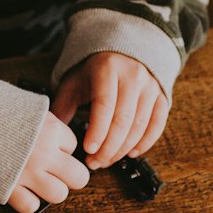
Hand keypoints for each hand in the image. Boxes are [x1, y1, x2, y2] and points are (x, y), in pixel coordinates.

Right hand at [7, 112, 89, 212]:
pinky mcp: (9, 188)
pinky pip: (31, 206)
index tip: (46, 145)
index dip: (60, 147)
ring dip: (50, 190)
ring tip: (37, 182)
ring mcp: (28, 173)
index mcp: (50, 128)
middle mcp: (45, 153)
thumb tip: (45, 132)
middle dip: (69, 175)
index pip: (72, 145)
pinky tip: (18, 189)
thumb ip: (38, 121)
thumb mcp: (20, 104)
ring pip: (59, 194)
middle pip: (79, 176)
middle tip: (55, 171)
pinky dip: (26, 201)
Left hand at [51, 52, 167, 167]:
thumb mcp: (75, 81)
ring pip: (140, 125)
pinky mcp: (161, 96)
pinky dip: (145, 142)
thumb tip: (51, 133)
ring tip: (106, 160)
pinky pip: (157, 124)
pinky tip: (130, 153)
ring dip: (123, 149)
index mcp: (108, 69)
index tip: (88, 150)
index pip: (104, 105)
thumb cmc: (95, 70)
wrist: (124, 50)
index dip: (97, 131)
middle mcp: (133, 76)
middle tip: (94, 162)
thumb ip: (64, 106)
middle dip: (108, 147)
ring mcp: (150, 86)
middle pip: (124, 120)